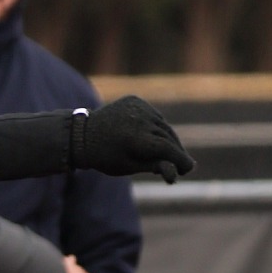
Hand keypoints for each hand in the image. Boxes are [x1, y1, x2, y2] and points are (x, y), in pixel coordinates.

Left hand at [71, 96, 195, 183]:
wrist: (82, 134)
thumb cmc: (105, 157)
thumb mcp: (127, 166)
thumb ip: (153, 166)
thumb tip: (175, 172)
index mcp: (135, 138)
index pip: (166, 148)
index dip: (179, 158)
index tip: (189, 168)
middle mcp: (138, 119)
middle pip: (167, 137)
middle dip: (175, 152)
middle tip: (183, 165)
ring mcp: (137, 107)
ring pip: (162, 125)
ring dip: (168, 139)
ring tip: (169, 153)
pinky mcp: (135, 100)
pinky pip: (154, 116)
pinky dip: (156, 126)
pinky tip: (151, 135)